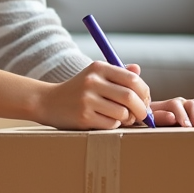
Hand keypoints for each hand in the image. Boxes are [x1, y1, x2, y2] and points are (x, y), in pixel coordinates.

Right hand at [37, 61, 152, 129]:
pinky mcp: (83, 116)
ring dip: (127, 119)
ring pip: (122, 113)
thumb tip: (138, 70)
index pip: (133, 79)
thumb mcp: (95, 76)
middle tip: (143, 116)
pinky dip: (113, 125)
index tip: (146, 101)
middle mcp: (92, 81)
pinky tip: (105, 121)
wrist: (47, 102)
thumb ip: (117, 73)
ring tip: (121, 118)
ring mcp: (87, 99)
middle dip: (142, 109)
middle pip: (130, 97)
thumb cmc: (78, 90)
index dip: (145, 93)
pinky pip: (110, 124)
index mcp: (98, 67)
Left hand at [149, 97, 193, 126]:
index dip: (182, 115)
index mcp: (168, 103)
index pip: (175, 105)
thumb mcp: (152, 119)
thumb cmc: (152, 121)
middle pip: (191, 104)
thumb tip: (172, 116)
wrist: (155, 120)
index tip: (186, 125)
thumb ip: (160, 117)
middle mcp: (181, 103)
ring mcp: (191, 107)